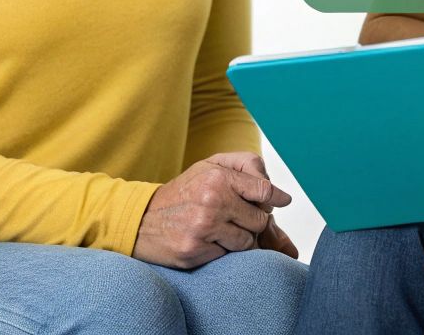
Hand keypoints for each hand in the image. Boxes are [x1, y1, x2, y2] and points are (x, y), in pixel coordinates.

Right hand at [133, 152, 293, 268]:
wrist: (140, 220)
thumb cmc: (184, 192)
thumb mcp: (210, 168)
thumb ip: (247, 169)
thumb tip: (282, 195)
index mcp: (218, 178)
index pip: (264, 191)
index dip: (277, 198)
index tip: (283, 201)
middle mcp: (212, 202)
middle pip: (260, 220)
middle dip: (253, 220)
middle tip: (236, 216)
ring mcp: (203, 229)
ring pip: (247, 242)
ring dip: (239, 237)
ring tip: (219, 228)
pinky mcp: (194, 252)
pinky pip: (227, 256)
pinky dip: (221, 250)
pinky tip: (205, 240)